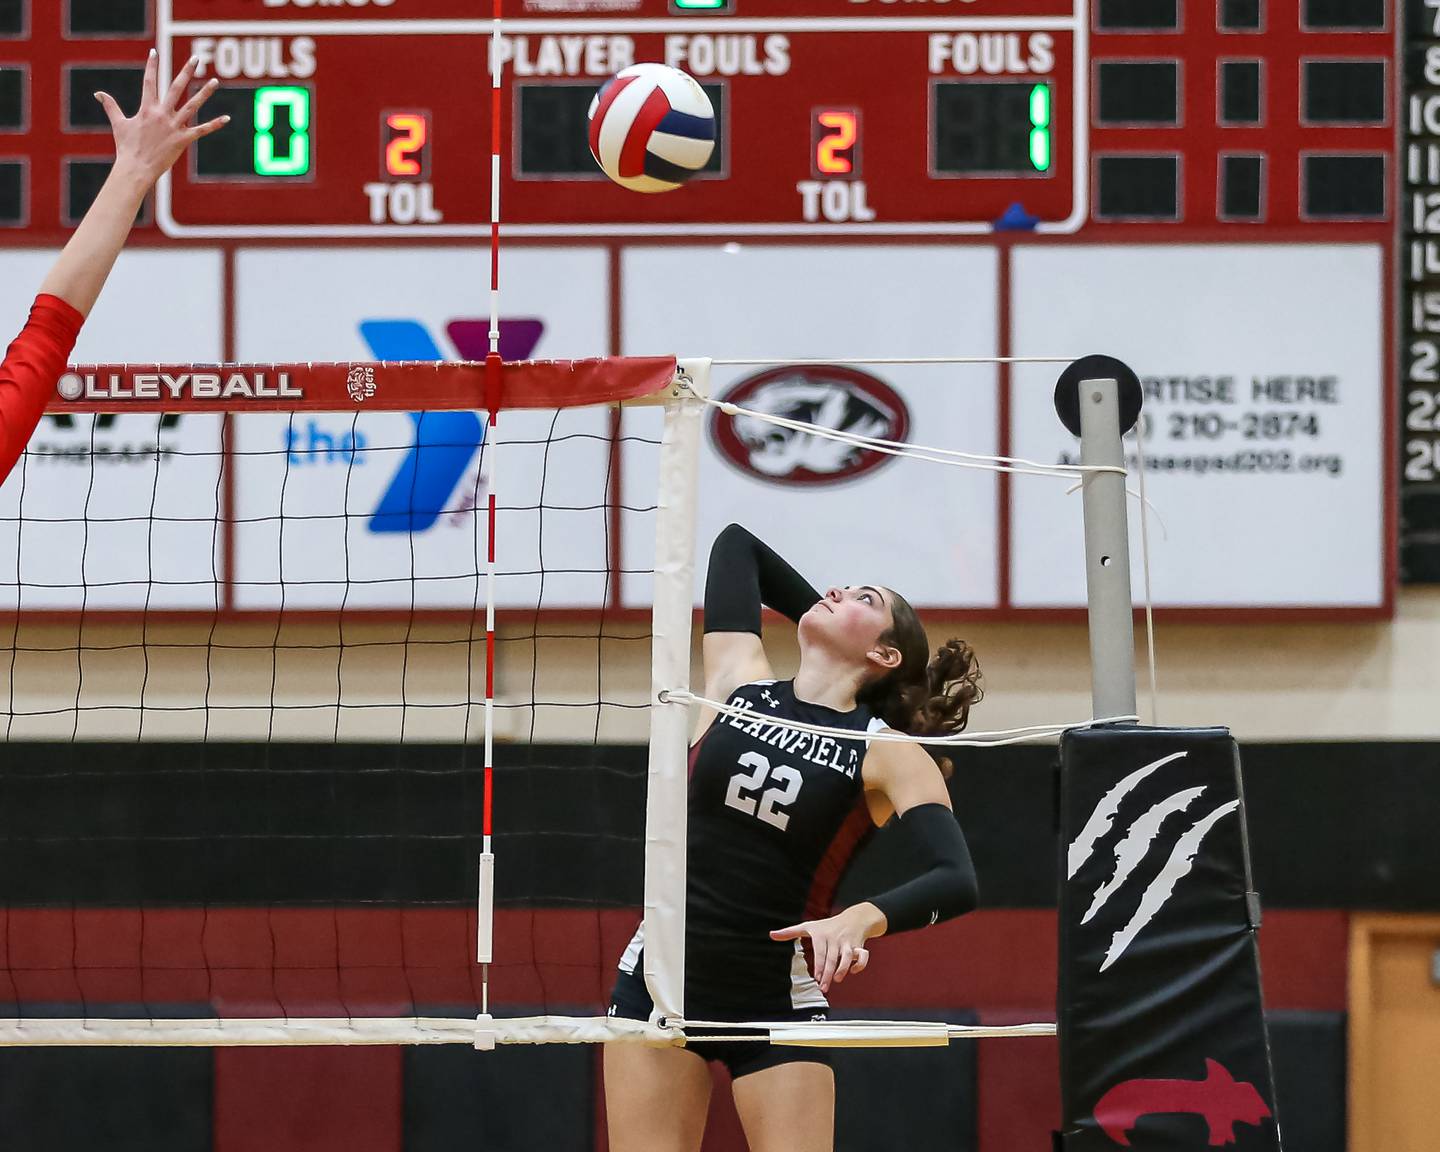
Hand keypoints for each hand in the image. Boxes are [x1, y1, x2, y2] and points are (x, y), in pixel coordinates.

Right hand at [96, 50, 228, 188]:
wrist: (135, 168)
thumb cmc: (127, 147)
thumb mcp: (118, 123)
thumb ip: (111, 106)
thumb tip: (98, 93)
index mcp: (147, 108)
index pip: (149, 81)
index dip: (152, 66)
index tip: (154, 52)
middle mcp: (161, 114)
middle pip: (176, 87)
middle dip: (186, 72)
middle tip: (196, 58)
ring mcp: (173, 126)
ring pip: (192, 105)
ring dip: (205, 93)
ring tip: (216, 81)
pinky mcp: (183, 139)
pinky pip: (202, 130)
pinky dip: (214, 124)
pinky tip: (227, 118)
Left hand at [770, 903, 883, 994]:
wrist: (854, 918)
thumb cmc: (828, 925)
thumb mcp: (808, 926)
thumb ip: (790, 932)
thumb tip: (772, 935)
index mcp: (822, 935)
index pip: (820, 952)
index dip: (818, 965)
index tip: (816, 977)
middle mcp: (835, 939)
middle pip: (832, 958)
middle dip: (828, 973)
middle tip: (823, 987)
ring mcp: (848, 943)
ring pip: (847, 957)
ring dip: (843, 969)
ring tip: (837, 980)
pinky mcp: (859, 947)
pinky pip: (863, 957)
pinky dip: (860, 965)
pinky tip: (852, 972)